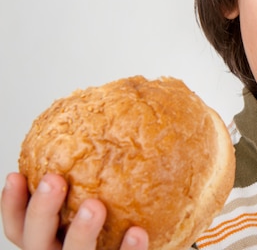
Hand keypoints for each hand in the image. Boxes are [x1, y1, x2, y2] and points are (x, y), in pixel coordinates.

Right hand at [2, 173, 148, 249]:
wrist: (140, 240)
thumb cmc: (118, 220)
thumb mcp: (95, 197)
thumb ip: (87, 176)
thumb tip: (100, 123)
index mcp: (50, 239)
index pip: (19, 227)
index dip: (11, 205)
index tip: (16, 175)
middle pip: (37, 241)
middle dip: (41, 210)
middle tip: (54, 180)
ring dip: (81, 232)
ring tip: (95, 206)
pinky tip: (137, 231)